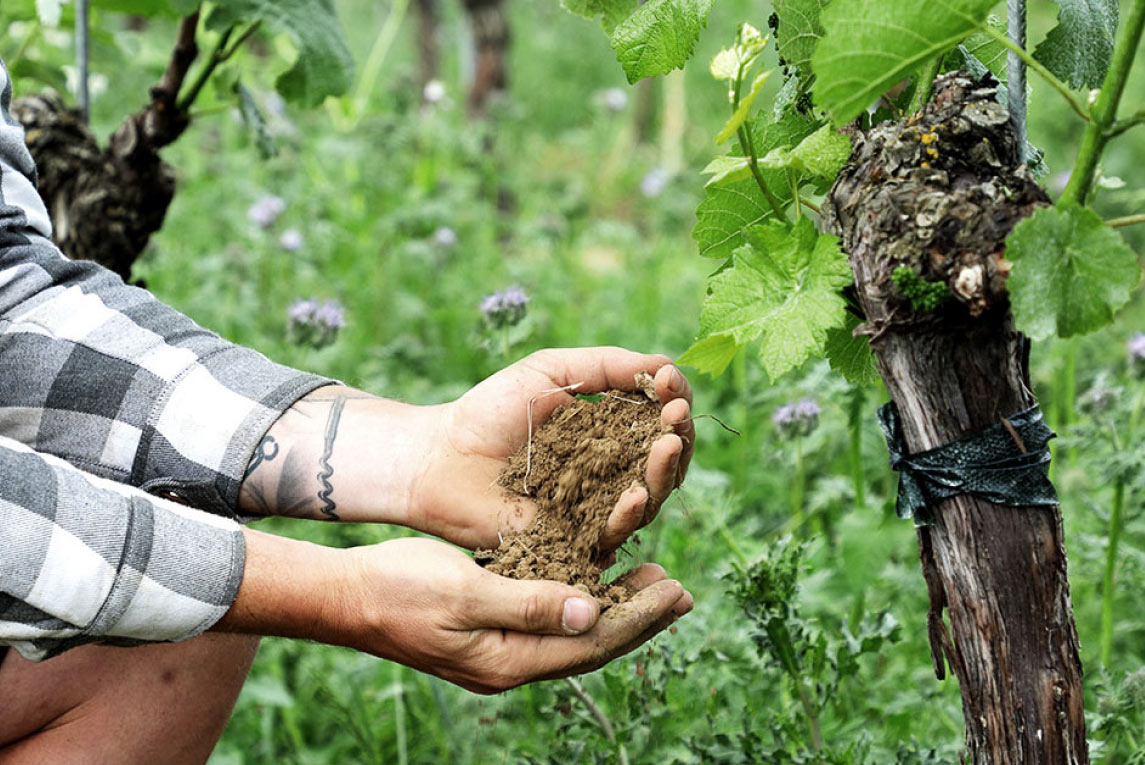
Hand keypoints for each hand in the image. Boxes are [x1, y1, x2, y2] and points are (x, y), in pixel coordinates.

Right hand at [218, 531, 693, 692]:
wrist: (346, 597)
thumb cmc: (398, 589)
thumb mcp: (463, 592)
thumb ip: (526, 604)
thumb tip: (587, 611)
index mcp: (507, 661)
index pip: (591, 643)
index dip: (638, 616)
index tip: (677, 590)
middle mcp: (509, 663)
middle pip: (590, 642)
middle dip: (638, 615)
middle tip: (682, 589)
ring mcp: (499, 649)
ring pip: (573, 629)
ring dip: (616, 605)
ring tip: (653, 579)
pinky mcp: (490, 628)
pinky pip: (549, 617)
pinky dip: (580, 596)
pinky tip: (598, 575)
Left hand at [408, 348, 694, 550]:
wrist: (440, 457)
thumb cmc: (490, 410)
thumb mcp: (552, 371)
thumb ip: (608, 366)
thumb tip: (668, 365)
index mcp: (610, 431)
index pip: (660, 421)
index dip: (673, 404)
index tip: (670, 384)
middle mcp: (610, 471)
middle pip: (665, 463)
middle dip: (679, 438)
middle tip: (676, 417)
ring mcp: (594, 508)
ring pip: (649, 500)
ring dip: (665, 473)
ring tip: (668, 445)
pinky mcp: (574, 542)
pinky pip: (611, 534)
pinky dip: (628, 514)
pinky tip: (635, 492)